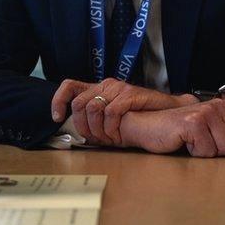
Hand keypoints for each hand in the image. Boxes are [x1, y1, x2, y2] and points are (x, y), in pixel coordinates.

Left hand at [51, 78, 196, 145]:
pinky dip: (112, 129)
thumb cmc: (139, 117)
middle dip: (82, 126)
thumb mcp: (112, 117)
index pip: (69, 86)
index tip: (57, 118)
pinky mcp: (130, 94)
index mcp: (98, 88)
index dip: (58, 101)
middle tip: (92, 140)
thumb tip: (78, 134)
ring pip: (93, 108)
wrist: (167, 111)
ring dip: (97, 130)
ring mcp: (118, 88)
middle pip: (79, 103)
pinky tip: (117, 137)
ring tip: (107, 140)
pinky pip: (112, 113)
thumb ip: (96, 119)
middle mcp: (106, 84)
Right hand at [119, 99, 224, 156]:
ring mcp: (205, 113)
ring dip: (206, 152)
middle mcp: (217, 106)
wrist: (146, 125)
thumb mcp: (210, 130)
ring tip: (192, 142)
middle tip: (200, 142)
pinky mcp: (193, 124)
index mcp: (224, 107)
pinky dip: (194, 153)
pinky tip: (183, 142)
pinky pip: (207, 152)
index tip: (217, 143)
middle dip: (220, 151)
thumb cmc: (176, 130)